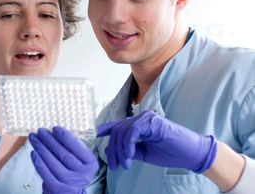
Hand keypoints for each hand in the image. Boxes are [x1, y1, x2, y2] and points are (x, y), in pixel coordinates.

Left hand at [29, 127, 98, 193]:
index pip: (77, 147)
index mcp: (90, 164)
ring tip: (34, 138)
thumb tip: (57, 131)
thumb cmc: (73, 169)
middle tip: (41, 131)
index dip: (65, 137)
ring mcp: (69, 182)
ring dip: (41, 148)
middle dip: (50, 140)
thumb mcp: (80, 159)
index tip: (55, 128)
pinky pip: (45, 172)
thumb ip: (73, 147)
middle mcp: (82, 174)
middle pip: (63, 154)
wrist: (69, 191)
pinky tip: (33, 152)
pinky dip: (38, 161)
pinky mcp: (56, 187)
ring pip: (53, 162)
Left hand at [97, 110, 216, 172]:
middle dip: (114, 150)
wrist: (191, 154)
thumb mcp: (144, 153)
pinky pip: (132, 131)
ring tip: (125, 164)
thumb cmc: (170, 153)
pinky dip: (128, 145)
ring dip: (120, 150)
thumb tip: (112, 151)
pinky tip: (130, 156)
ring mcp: (146, 118)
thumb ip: (129, 150)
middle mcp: (140, 118)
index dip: (104, 129)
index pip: (117, 125)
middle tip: (116, 166)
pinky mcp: (152, 122)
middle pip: (117, 131)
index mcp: (138, 124)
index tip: (94, 134)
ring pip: (123, 132)